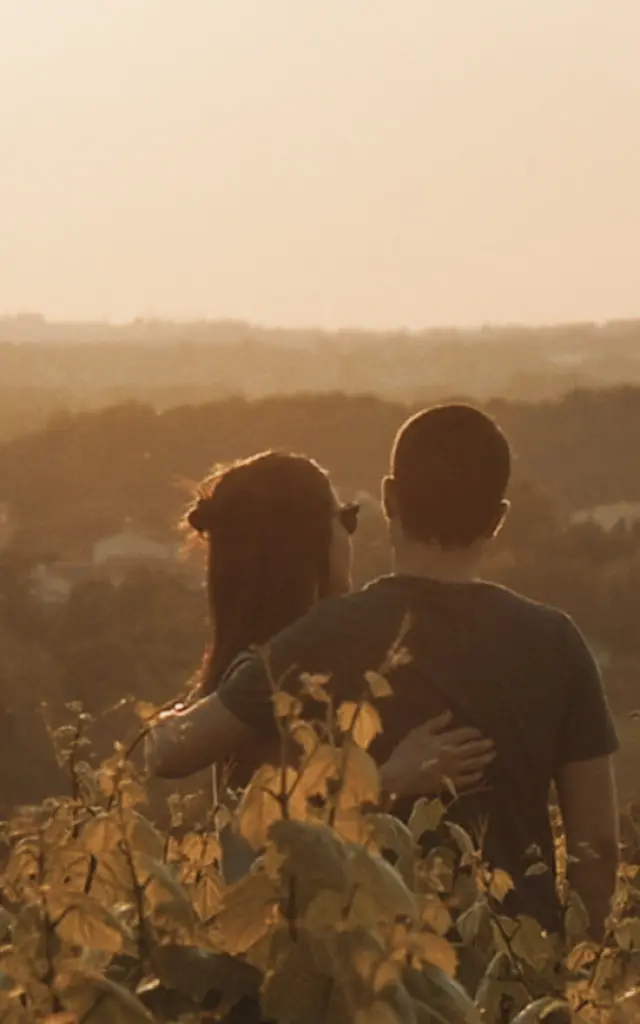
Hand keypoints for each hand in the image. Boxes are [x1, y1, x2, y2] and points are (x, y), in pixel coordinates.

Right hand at [379, 711, 494, 797]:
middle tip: (492, 743)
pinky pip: (466, 779)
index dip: (473, 732)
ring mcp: (452, 770)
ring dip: (484, 759)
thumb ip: (436, 723)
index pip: (464, 734)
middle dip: (483, 745)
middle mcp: (452, 755)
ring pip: (473, 764)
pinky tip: (480, 774)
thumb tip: (450, 713)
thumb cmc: (406, 752)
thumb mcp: (418, 733)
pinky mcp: (449, 783)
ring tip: (492, 756)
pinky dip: (475, 776)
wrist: (398, 776)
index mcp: (444, 741)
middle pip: (472, 749)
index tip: (479, 732)